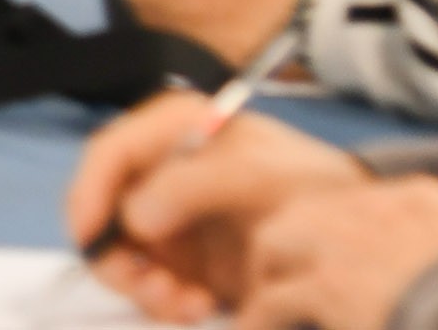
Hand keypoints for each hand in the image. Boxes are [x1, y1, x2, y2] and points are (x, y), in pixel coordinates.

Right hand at [66, 97, 365, 322]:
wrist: (348, 236)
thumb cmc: (307, 186)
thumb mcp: (258, 174)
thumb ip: (192, 185)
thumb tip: (135, 217)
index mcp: (172, 130)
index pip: (109, 153)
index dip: (88, 193)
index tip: (91, 237)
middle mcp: (158, 170)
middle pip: (102, 210)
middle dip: (117, 257)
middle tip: (152, 289)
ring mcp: (166, 217)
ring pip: (120, 255)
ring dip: (143, 288)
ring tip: (186, 305)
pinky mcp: (180, 259)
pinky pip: (148, 284)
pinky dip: (163, 302)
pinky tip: (198, 306)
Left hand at [229, 175, 437, 329]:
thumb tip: (406, 288)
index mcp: (424, 199)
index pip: (355, 204)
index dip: (330, 239)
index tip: (323, 266)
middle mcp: (381, 206)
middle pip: (305, 211)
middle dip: (285, 249)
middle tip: (276, 287)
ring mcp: (352, 240)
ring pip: (276, 242)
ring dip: (267, 280)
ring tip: (261, 313)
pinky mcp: (331, 284)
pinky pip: (273, 301)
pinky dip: (261, 321)